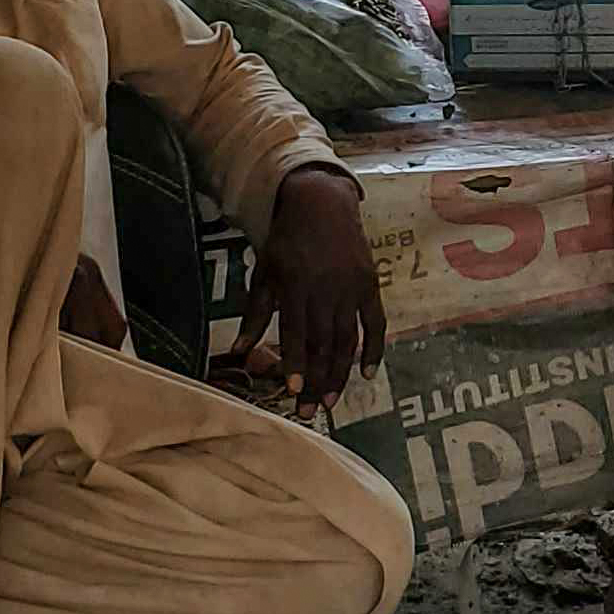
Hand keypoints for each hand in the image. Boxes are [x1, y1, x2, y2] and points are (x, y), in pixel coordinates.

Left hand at [254, 165, 384, 412]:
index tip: (294, 389)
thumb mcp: (264, 272)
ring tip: (331, 401)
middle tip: (310, 410)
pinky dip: (374, 349)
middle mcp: (327, 289)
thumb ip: (255, 314)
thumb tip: (238, 351)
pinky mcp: (369, 286)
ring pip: (348, 340)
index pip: (297, 331)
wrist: (323, 203)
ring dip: (340, 373)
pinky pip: (375, 323)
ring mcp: (352, 289)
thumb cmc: (287, 240)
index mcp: (297, 285)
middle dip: (317, 380)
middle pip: (323, 343)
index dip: (296, 362)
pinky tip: (368, 373)